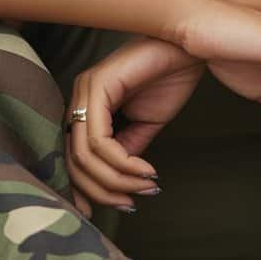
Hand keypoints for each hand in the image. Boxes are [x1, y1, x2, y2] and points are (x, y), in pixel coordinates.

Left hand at [63, 36, 204, 216]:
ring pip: (86, 156)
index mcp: (85, 108)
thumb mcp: (144, 126)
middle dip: (105, 191)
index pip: (72, 159)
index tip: (112, 209)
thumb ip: (126, 150)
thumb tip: (118, 179)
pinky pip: (102, 141)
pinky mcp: (97, 87)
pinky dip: (124, 163)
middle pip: (75, 163)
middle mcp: (78, 99)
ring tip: (145, 186)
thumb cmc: (168, 80)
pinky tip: (146, 169)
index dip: (88, 190)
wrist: (188, 50)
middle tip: (133, 201)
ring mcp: (84, 92)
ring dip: (118, 180)